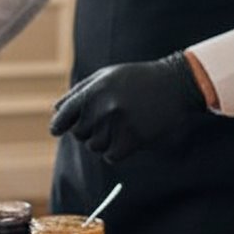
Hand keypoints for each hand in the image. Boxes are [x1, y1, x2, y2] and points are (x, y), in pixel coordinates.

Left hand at [49, 51, 208, 161]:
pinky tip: (126, 138)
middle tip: (105, 121)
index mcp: (94, 90)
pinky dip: (116, 152)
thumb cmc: (137, 80)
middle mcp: (104, 107)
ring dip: (103, 141)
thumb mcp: (106, 76)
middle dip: (87, 130)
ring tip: (119, 127)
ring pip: (94, 147)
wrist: (177, 83)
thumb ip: (79, 92)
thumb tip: (56, 111)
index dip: (58, 125)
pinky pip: (111, 156)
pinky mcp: (134, 139)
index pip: (63, 116)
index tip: (57, 130)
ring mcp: (118, 124)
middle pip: (79, 134)